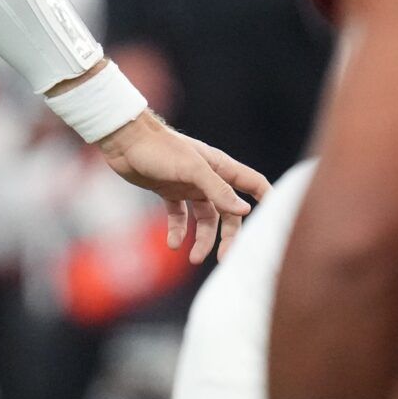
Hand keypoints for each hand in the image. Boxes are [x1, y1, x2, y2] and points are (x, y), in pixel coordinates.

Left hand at [97, 112, 269, 264]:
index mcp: (220, 167)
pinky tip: (173, 244)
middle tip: (223, 258)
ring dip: (202, 239)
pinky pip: (179, 217)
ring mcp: (188, 185)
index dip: (268, 199)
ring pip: (205, 218)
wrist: (123, 140)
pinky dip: (178, 231)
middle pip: (229, 212)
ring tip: (192, 258)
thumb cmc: (159, 149)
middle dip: (229, 236)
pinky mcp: (168, 191)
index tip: (274, 223)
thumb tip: (245, 210)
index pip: (253, 183)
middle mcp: (208, 178)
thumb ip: (218, 189)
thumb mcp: (191, 169)